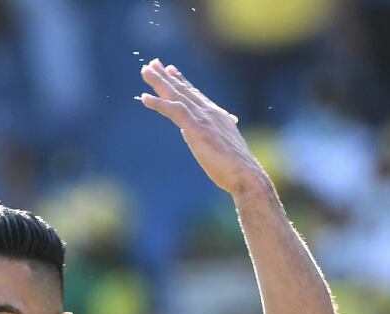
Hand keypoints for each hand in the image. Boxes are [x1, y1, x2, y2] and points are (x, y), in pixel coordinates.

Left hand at [138, 59, 267, 195]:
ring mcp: (203, 119)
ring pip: (176, 95)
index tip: (170, 69)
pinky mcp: (196, 129)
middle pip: (183, 90)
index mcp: (216, 115)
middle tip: (152, 63)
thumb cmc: (235, 166)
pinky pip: (173, 111)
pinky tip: (144, 98)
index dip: (181, 81)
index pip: (195, 94)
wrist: (246, 175)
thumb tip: (201, 133)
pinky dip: (158, 103)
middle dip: (166, 76)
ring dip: (159, 82)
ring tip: (145, 70)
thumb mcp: (223, 146)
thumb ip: (212, 136)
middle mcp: (209, 112)